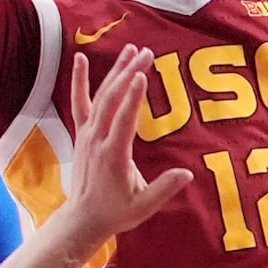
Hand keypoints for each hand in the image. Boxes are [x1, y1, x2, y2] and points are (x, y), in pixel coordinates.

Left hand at [61, 45, 191, 255]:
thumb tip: (186, 174)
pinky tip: (80, 58)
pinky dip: (80, 80)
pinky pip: (80, 101)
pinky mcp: (82, 132)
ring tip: (131, 49)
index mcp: (113, 156)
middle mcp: (97, 140)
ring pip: (100, 96)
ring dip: (116, 71)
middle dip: (129, 74)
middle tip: (147, 54)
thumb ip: (164, 188)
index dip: (133, 98)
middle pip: (112, 100)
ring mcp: (87, 134)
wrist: (83, 217)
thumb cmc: (116, 212)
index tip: (143, 74)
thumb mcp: (144, 206)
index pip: (124, 121)